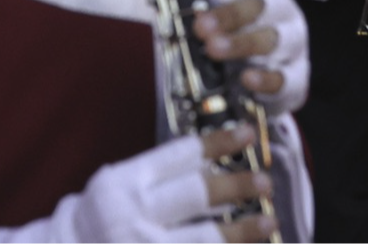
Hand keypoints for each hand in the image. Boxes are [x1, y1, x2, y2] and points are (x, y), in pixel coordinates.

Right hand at [54, 128, 276, 243]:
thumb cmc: (98, 219)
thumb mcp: (117, 188)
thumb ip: (157, 177)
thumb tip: (212, 164)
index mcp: (124, 183)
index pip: (179, 155)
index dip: (218, 142)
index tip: (247, 134)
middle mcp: (133, 214)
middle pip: (197, 193)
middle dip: (236, 186)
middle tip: (265, 181)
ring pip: (204, 238)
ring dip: (242, 230)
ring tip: (269, 220)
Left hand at [188, 0, 308, 112]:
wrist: (269, 71)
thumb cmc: (233, 33)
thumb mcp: (214, 13)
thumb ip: (192, 8)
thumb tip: (155, 6)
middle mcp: (277, 8)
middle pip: (256, 4)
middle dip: (227, 14)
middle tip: (200, 25)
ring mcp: (290, 40)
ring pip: (270, 38)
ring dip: (241, 43)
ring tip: (214, 49)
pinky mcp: (295, 74)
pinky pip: (283, 76)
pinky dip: (265, 78)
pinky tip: (246, 79)